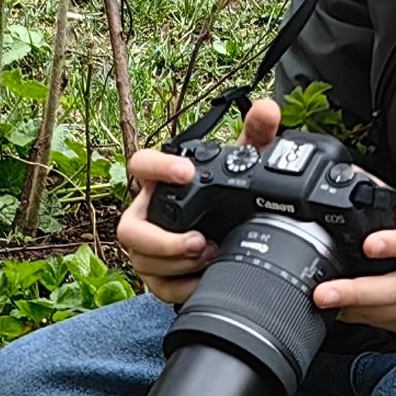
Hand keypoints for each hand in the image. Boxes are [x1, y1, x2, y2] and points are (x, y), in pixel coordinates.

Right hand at [116, 97, 282, 306]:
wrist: (229, 233)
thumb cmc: (226, 195)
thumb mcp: (242, 166)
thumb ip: (255, 136)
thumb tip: (267, 109)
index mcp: (161, 182)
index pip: (140, 165)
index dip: (157, 168)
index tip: (186, 173)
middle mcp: (147, 214)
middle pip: (129, 228)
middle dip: (162, 240)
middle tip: (199, 240)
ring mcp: (147, 247)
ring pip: (142, 260)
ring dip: (176, 264)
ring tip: (211, 257)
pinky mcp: (157, 275)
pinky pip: (156, 287)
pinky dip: (181, 287)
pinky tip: (204, 280)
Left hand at [313, 202, 395, 341]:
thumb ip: (388, 205)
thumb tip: (352, 177)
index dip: (393, 243)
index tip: (369, 244)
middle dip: (357, 292)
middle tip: (326, 292)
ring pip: (390, 312)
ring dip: (355, 308)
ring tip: (326, 303)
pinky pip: (391, 325)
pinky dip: (364, 319)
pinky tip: (346, 312)